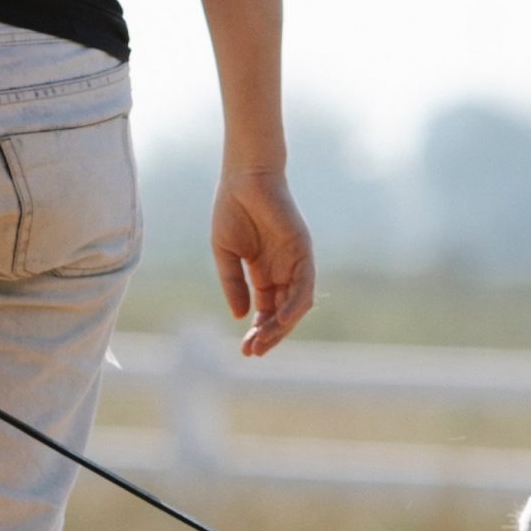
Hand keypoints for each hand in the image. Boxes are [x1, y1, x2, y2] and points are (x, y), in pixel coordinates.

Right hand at [210, 169, 314, 356]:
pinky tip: (279, 321)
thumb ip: (234, 285)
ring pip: (296, 306)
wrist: (245, 177)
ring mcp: (295, 262)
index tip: (245, 350)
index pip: (266, 311)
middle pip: (282, 313)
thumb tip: (241, 317)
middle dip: (269, 335)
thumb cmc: (233, 209)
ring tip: (263, 342)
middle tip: (252, 352)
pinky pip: (304, 286)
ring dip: (281, 328)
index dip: (258, 332)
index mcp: (264, 273)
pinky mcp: (303, 251)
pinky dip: (294, 307)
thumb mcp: (226, 255)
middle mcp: (283, 271)